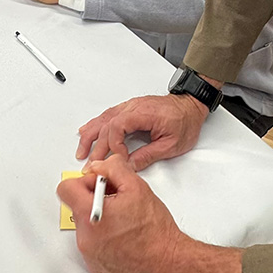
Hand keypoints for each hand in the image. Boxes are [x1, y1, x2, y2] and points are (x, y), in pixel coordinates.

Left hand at [56, 156, 185, 272]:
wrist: (166, 261)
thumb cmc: (154, 229)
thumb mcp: (136, 185)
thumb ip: (112, 168)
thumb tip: (99, 166)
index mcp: (90, 215)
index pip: (66, 189)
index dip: (84, 181)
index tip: (99, 185)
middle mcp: (85, 237)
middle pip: (77, 206)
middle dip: (95, 199)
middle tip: (117, 201)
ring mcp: (88, 254)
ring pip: (85, 224)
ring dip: (99, 217)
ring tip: (122, 220)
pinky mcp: (95, 265)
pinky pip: (91, 243)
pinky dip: (103, 236)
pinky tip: (121, 235)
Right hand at [77, 94, 207, 171]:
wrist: (191, 107)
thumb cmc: (185, 122)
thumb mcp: (171, 145)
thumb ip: (148, 155)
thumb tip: (129, 165)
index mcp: (144, 114)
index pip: (118, 127)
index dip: (114, 145)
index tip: (118, 159)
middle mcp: (134, 107)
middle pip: (107, 125)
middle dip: (97, 146)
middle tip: (90, 163)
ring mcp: (130, 106)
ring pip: (104, 119)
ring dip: (91, 135)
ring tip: (82, 150)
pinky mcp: (130, 109)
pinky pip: (108, 115)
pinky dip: (96, 124)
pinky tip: (87, 131)